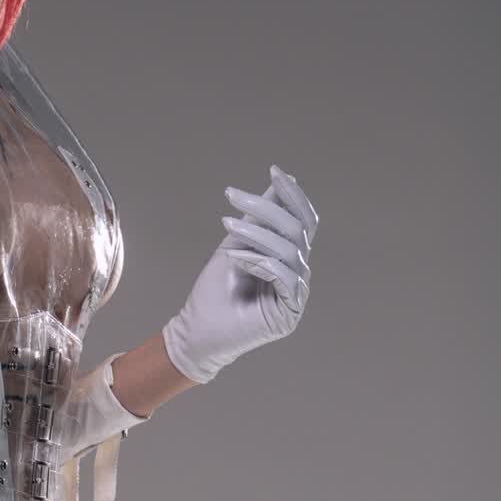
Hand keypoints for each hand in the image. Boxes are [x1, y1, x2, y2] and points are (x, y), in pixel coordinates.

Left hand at [161, 164, 318, 385]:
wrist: (197, 329)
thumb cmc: (214, 290)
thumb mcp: (237, 242)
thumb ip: (260, 217)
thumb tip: (283, 180)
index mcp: (289, 257)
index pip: (303, 221)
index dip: (293, 195)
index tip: (275, 171)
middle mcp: (298, 273)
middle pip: (296, 231)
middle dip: (265, 208)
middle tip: (231, 195)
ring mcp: (296, 294)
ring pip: (289, 251)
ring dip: (256, 235)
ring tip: (227, 226)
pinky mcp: (289, 313)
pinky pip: (285, 277)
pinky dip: (260, 262)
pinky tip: (236, 257)